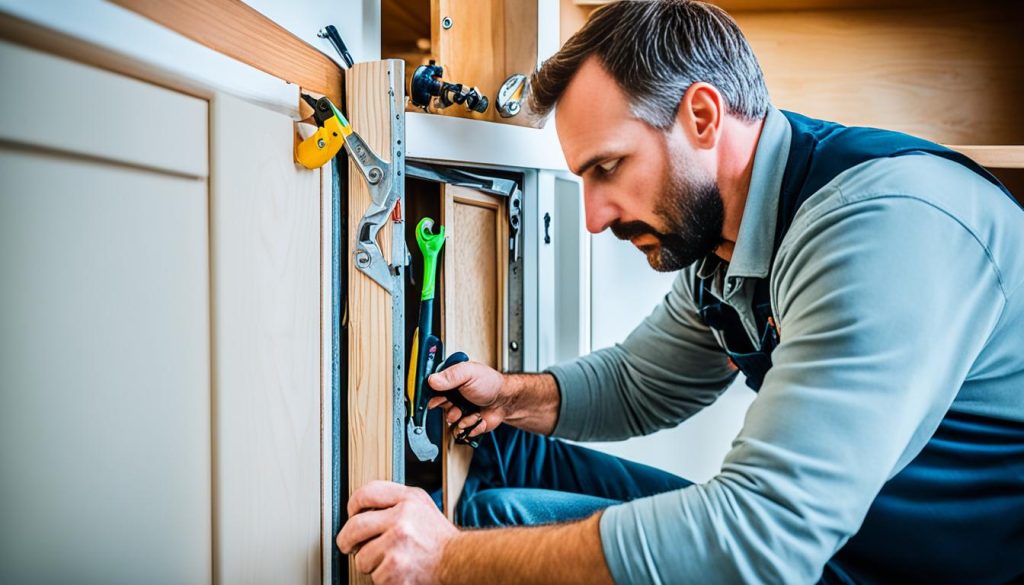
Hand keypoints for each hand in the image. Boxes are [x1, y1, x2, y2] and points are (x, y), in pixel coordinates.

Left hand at [337, 480, 457, 583]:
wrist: (458, 561)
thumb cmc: (438, 538)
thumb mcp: (421, 506)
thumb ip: (395, 502)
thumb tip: (361, 510)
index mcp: (408, 500)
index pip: (367, 493)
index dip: (354, 504)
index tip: (352, 514)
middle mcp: (402, 519)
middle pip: (355, 526)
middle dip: (346, 539)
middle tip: (348, 545)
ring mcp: (397, 545)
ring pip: (362, 557)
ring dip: (370, 563)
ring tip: (389, 560)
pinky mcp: (394, 570)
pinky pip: (373, 576)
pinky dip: (382, 578)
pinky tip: (397, 571)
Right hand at [427, 361, 510, 437]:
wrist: (504, 400)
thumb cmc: (489, 383)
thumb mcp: (469, 373)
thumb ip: (450, 375)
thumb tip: (432, 380)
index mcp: (450, 382)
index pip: (432, 390)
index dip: (434, 397)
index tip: (439, 400)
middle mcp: (452, 396)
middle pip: (438, 407)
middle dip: (449, 409)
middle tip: (456, 407)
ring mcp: (458, 410)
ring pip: (449, 421)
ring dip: (461, 419)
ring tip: (471, 412)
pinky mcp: (465, 423)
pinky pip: (459, 431)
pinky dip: (469, 427)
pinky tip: (476, 418)